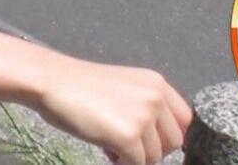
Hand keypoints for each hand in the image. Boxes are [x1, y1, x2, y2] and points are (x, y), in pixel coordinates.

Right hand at [33, 53, 192, 164]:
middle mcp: (155, 98)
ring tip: (110, 142)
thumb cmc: (78, 86)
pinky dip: (121, 162)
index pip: (185, 120)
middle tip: (126, 144)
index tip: (152, 140)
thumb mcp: (123, 88)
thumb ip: (145, 106)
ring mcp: (143, 117)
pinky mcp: (128, 137)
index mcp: (156, 83)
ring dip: (134, 157)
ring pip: (155, 156)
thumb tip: (157, 139)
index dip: (167, 135)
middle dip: (151, 149)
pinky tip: (106, 148)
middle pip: (174, 141)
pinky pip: (136, 164)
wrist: (52, 82)